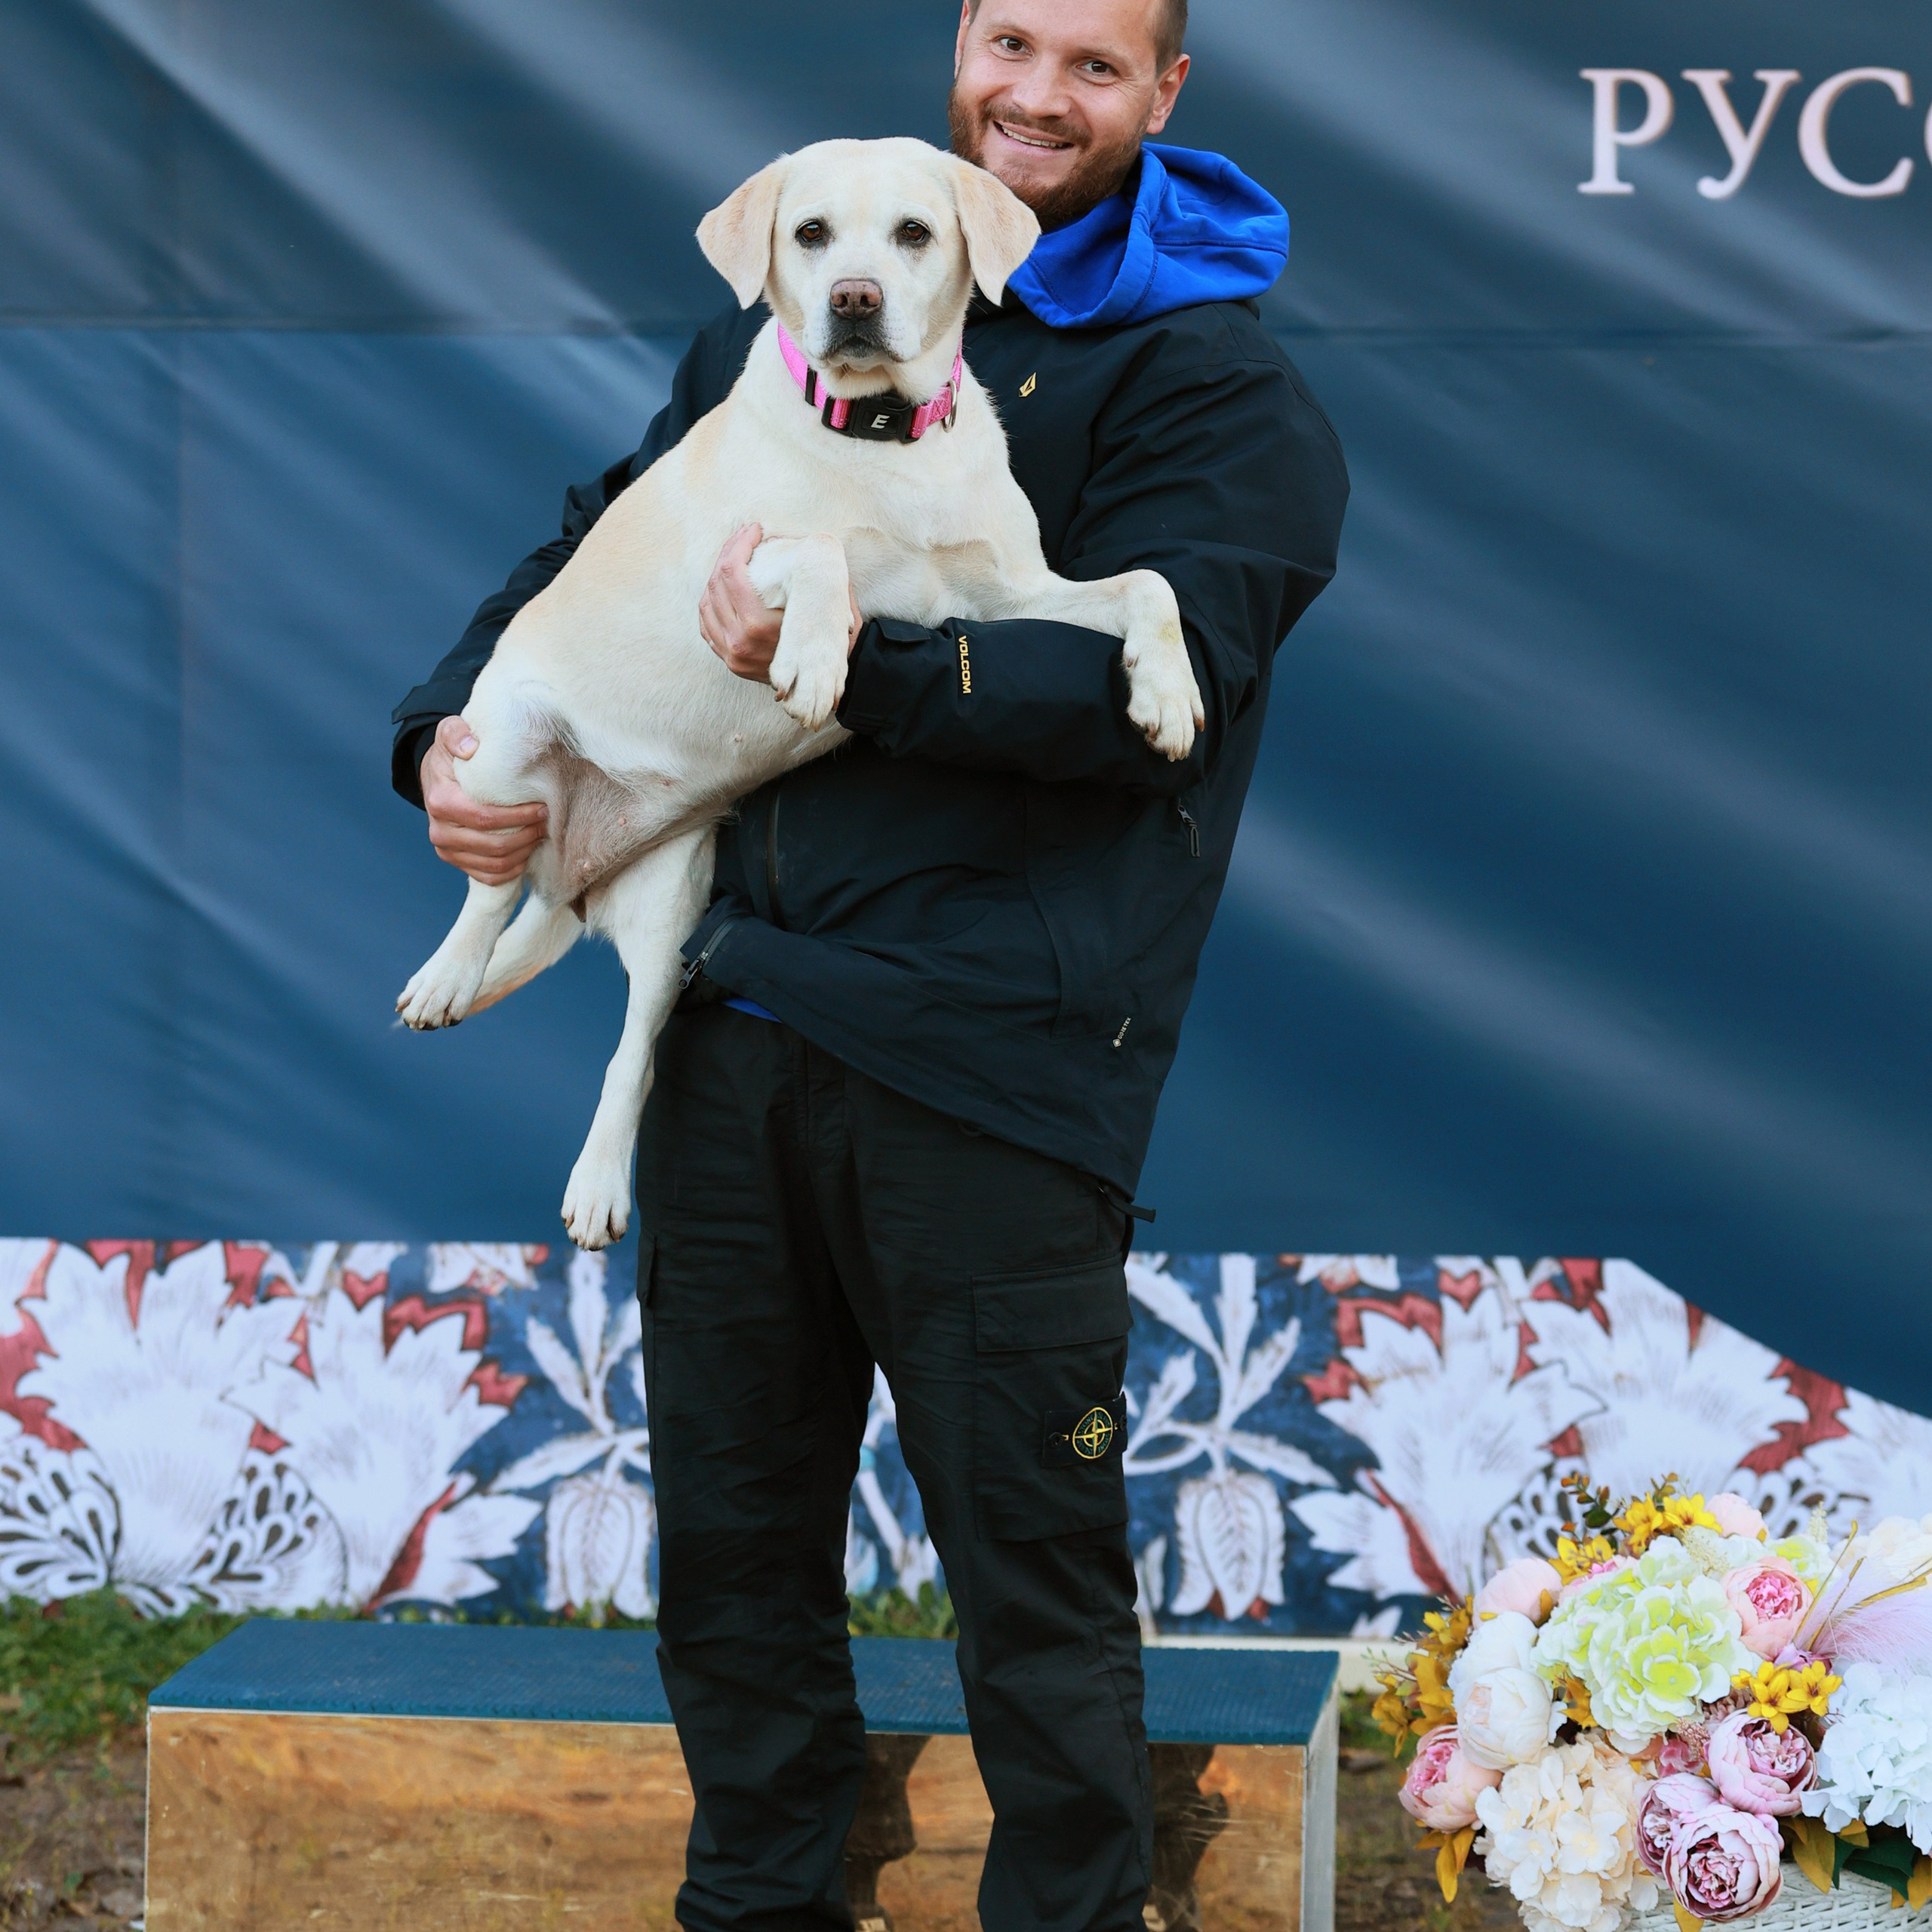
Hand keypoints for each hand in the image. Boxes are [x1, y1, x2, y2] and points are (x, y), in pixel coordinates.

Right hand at [419, 715, 546, 884]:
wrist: (437, 776)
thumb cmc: (451, 755)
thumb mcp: (449, 733)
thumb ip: (456, 733)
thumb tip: (469, 747)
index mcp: (441, 802)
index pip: (485, 818)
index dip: (519, 817)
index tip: (543, 807)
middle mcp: (440, 832)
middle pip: (493, 846)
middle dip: (527, 836)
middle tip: (548, 822)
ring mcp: (447, 850)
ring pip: (494, 865)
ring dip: (523, 853)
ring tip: (541, 835)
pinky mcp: (456, 861)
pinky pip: (488, 877)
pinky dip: (511, 871)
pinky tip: (526, 855)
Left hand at [699, 522, 861, 682]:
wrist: (831, 682)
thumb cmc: (834, 639)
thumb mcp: (830, 603)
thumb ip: (814, 574)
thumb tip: (802, 541)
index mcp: (758, 626)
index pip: (732, 573)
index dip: (739, 544)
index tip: (754, 530)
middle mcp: (739, 642)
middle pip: (716, 584)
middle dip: (728, 553)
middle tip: (743, 537)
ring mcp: (732, 655)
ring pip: (707, 603)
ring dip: (717, 575)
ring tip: (734, 557)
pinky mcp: (730, 662)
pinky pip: (707, 625)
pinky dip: (711, 601)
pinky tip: (723, 586)